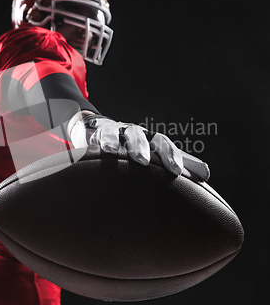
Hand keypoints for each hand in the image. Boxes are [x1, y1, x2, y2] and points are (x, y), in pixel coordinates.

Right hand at [69, 113, 209, 179]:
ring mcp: (118, 131)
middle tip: (149, 163)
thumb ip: (179, 164)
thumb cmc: (134, 147)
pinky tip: (105, 149)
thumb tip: (206, 175)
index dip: (171, 156)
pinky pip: (101, 135)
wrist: (100, 130)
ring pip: (124, 134)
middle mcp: (137, 134)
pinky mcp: (99, 132)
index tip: (176, 172)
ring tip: (128, 155)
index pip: (165, 145)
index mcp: (152, 140)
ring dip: (126, 143)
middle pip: (146, 137)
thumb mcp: (155, 154)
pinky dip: (104, 140)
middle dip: (149, 148)